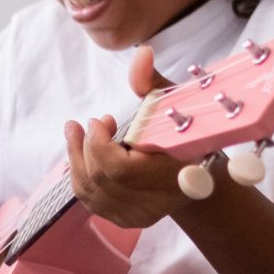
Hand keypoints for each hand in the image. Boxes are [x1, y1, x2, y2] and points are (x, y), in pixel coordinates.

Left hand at [60, 43, 224, 229]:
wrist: (198, 174)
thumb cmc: (184, 132)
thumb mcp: (173, 102)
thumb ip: (153, 81)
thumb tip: (141, 53)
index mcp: (174, 174)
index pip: (122, 172)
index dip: (100, 147)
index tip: (102, 120)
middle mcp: (157, 202)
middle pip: (101, 179)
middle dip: (85, 146)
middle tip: (88, 123)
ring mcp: (139, 216)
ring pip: (89, 191)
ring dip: (77, 158)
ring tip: (76, 131)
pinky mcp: (125, 221)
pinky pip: (89, 200)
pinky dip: (80, 173)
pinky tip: (81, 152)